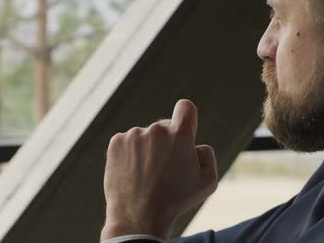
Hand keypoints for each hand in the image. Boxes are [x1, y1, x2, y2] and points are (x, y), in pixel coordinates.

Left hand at [101, 99, 217, 240]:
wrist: (139, 216)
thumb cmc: (176, 200)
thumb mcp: (207, 182)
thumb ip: (207, 155)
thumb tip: (196, 145)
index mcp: (180, 134)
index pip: (186, 107)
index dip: (186, 117)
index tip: (183, 129)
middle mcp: (157, 129)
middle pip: (164, 127)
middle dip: (166, 143)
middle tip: (164, 169)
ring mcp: (134, 134)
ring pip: (145, 137)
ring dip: (147, 150)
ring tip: (146, 176)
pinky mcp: (116, 142)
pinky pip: (127, 142)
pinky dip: (130, 154)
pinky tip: (133, 173)